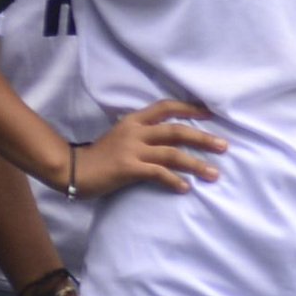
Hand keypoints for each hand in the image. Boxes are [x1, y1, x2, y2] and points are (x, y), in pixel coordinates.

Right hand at [77, 97, 231, 194]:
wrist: (71, 169)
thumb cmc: (99, 156)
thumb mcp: (121, 135)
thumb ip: (143, 133)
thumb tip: (170, 137)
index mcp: (134, 120)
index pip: (166, 107)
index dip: (190, 108)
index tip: (211, 112)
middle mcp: (136, 131)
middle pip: (177, 131)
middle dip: (203, 138)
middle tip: (224, 146)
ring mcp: (132, 150)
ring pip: (172, 153)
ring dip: (196, 164)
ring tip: (214, 174)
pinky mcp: (128, 168)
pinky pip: (158, 173)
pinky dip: (174, 180)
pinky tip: (186, 188)